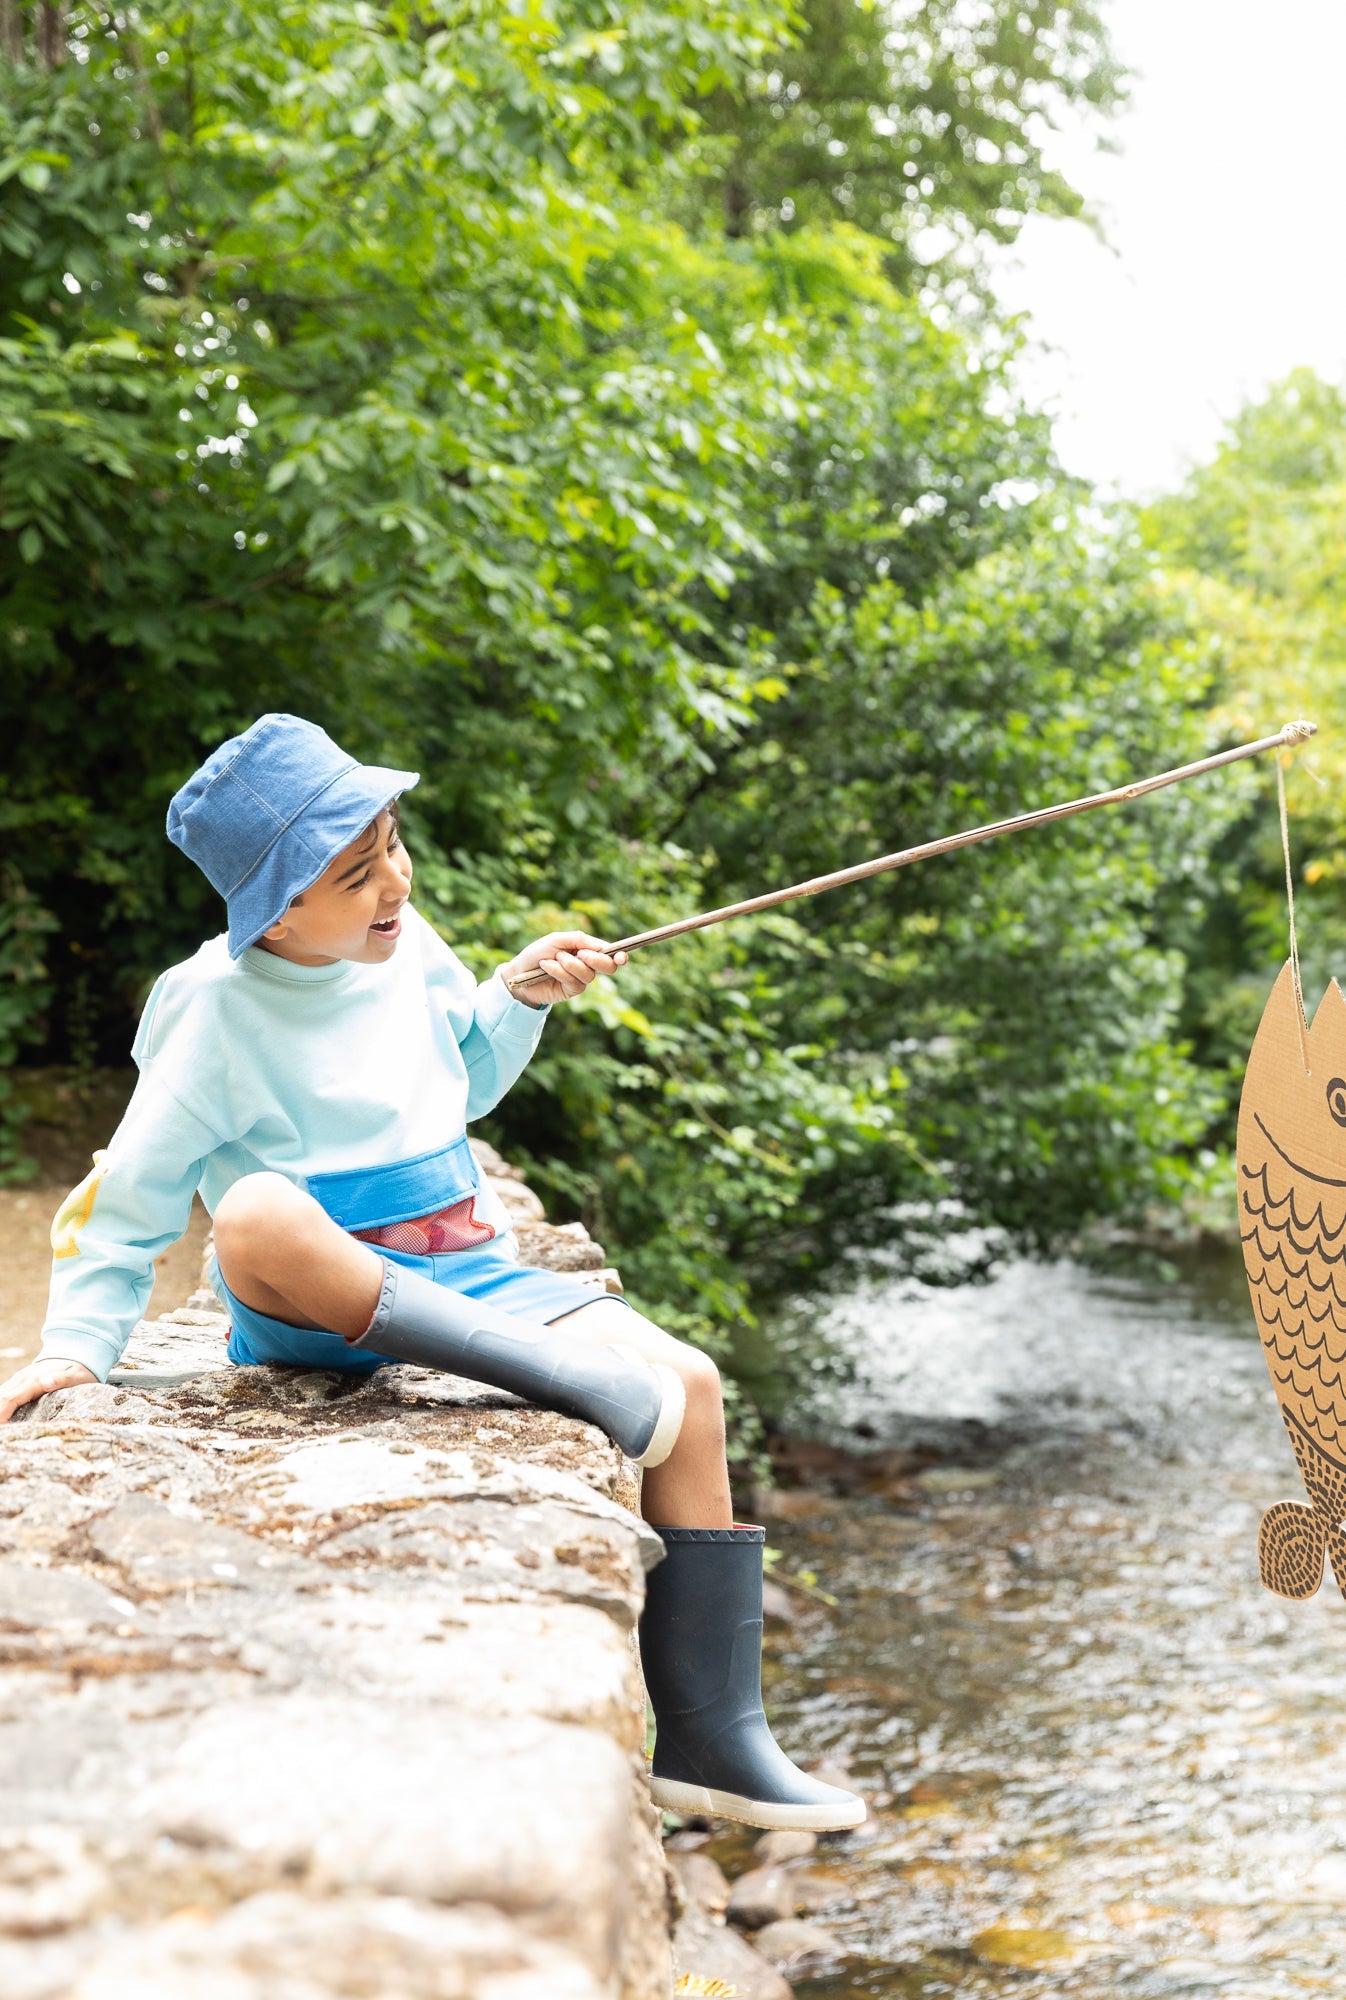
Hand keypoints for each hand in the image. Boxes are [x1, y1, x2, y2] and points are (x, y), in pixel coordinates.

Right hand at [0, 1358, 96, 1423]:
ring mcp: (19, 1380)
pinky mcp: (20, 1383)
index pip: (9, 1400)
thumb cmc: (79, 1369)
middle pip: (1, 1399)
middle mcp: (22, 1379)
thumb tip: (46, 1382)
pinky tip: (6, 1419)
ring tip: (5, 1430)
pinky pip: (5, 1395)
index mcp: (34, 1380)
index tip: (3, 1432)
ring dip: (0, 1411)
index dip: (2, 1416)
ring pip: (1, 1396)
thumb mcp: (77, 1375)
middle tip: (3, 1435)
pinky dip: (3, 1407)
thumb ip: (62, 1379)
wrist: (77, 1352)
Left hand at [500, 931, 627, 1008]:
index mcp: (587, 950)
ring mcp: (580, 979)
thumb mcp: (558, 939)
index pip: (609, 953)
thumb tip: (601, 946)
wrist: (519, 972)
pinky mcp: (570, 991)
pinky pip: (573, 981)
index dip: (619, 955)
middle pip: (607, 967)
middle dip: (597, 960)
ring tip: (554, 958)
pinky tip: (546, 967)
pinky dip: (559, 971)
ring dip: (570, 964)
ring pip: (589, 974)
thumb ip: (579, 940)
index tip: (621, 957)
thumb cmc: (537, 952)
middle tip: (581, 954)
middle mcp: (587, 965)